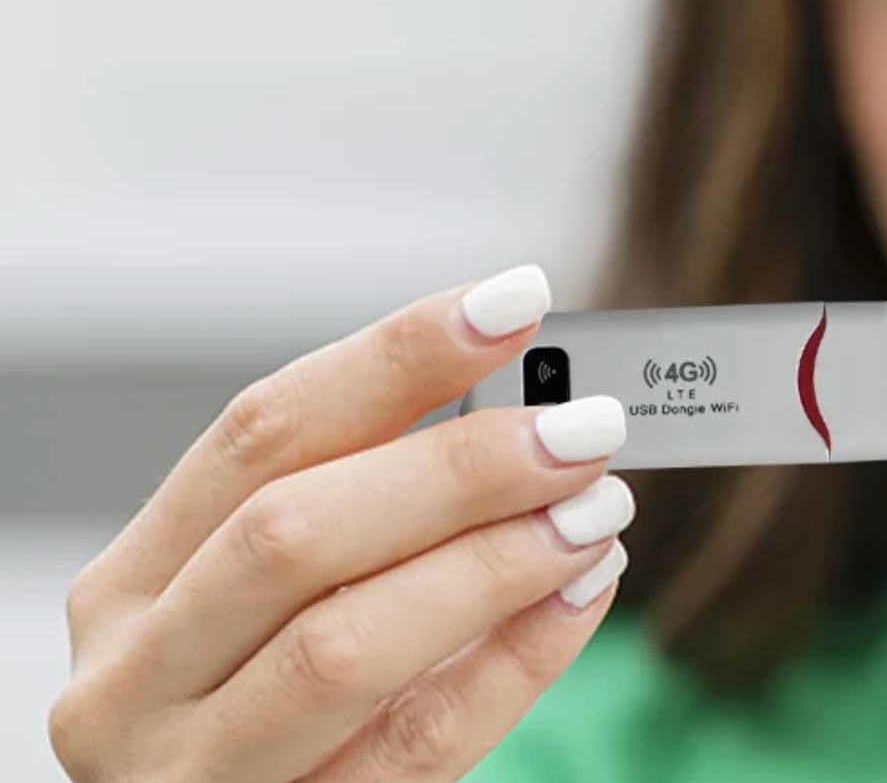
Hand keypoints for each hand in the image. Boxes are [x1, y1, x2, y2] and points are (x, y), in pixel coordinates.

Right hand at [49, 265, 635, 782]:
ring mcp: (194, 773)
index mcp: (135, 586)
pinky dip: (514, 661)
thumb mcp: (271, 609)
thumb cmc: (266, 715)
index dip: (393, 358)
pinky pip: (417, 744)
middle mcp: (136, 676)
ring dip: (494, 560)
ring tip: (598, 510)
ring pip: (345, 642)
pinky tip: (582, 597)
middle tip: (584, 430)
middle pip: (294, 531)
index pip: (259, 434)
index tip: (514, 304)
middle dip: (458, 467)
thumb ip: (362, 521)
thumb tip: (522, 419)